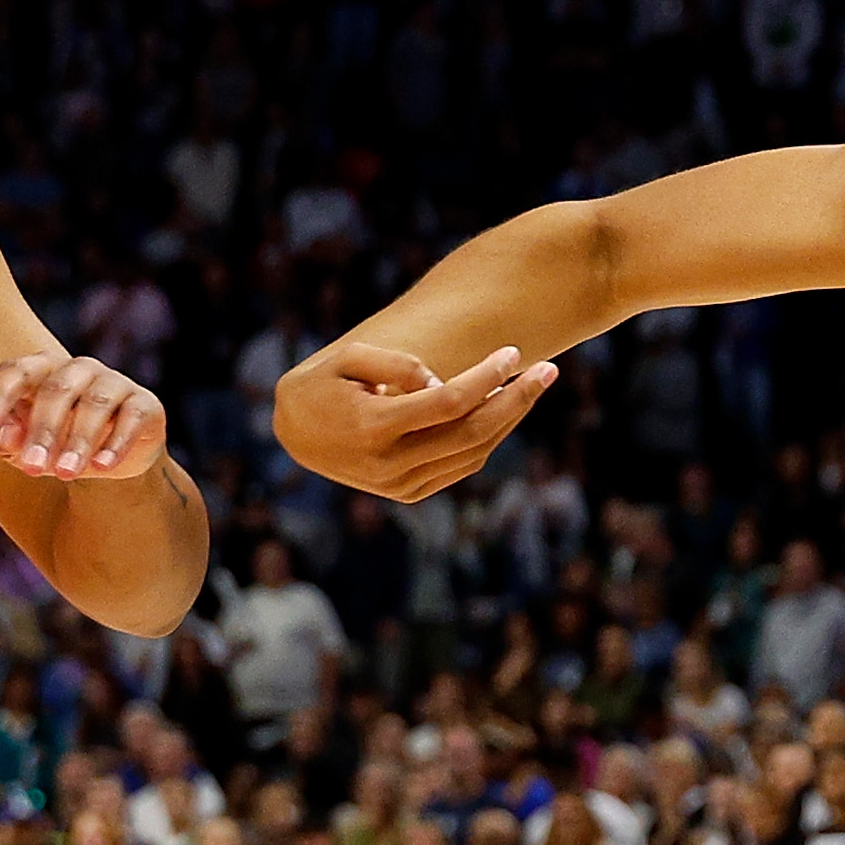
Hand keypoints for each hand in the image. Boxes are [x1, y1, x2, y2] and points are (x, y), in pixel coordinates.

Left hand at [0, 350, 165, 481]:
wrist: (106, 463)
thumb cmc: (53, 444)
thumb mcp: (19, 448)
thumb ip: (2, 441)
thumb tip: (6, 436)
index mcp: (42, 369)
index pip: (16, 372)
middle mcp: (78, 368)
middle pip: (56, 390)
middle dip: (43, 431)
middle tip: (32, 468)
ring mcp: (114, 383)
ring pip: (95, 403)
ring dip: (79, 440)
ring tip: (66, 473)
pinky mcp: (144, 404)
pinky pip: (132, 418)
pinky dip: (117, 442)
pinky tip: (102, 466)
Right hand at [274, 337, 561, 499]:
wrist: (294, 434)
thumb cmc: (324, 384)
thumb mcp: (348, 357)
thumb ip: (399, 363)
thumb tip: (446, 384)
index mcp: (373, 427)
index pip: (449, 402)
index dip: (487, 376)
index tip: (512, 352)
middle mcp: (390, 464)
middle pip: (473, 432)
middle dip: (518, 400)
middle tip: (549, 369)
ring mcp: (401, 485)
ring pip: (473, 452)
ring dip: (510, 419)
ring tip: (533, 384)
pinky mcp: (409, 493)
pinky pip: (461, 466)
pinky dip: (490, 438)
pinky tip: (505, 409)